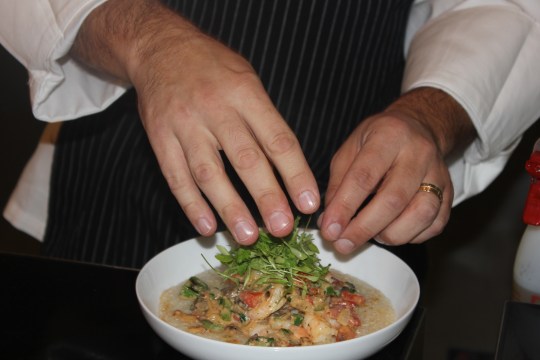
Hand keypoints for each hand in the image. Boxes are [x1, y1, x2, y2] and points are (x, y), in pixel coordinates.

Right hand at [70, 0, 319, 243]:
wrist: (160, 48)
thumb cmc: (212, 67)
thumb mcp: (247, 79)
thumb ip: (265, 120)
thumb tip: (289, 168)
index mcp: (245, 94)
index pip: (277, 139)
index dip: (295, 174)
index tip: (309, 202)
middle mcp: (216, 109)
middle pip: (245, 159)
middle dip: (267, 197)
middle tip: (282, 228)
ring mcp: (185, 125)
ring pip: (209, 173)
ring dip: (230, 207)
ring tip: (248, 236)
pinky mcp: (160, 138)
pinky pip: (176, 176)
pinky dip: (191, 204)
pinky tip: (206, 225)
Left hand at [318, 88, 474, 252]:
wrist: (419, 127)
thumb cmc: (378, 140)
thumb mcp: (350, 149)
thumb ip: (338, 184)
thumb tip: (329, 222)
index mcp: (389, 136)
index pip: (364, 177)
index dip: (345, 207)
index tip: (330, 229)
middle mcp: (419, 154)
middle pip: (394, 199)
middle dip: (364, 228)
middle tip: (343, 244)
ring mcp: (438, 174)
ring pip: (421, 215)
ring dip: (390, 235)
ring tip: (371, 236)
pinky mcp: (450, 193)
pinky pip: (435, 224)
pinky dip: (411, 236)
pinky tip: (392, 232)